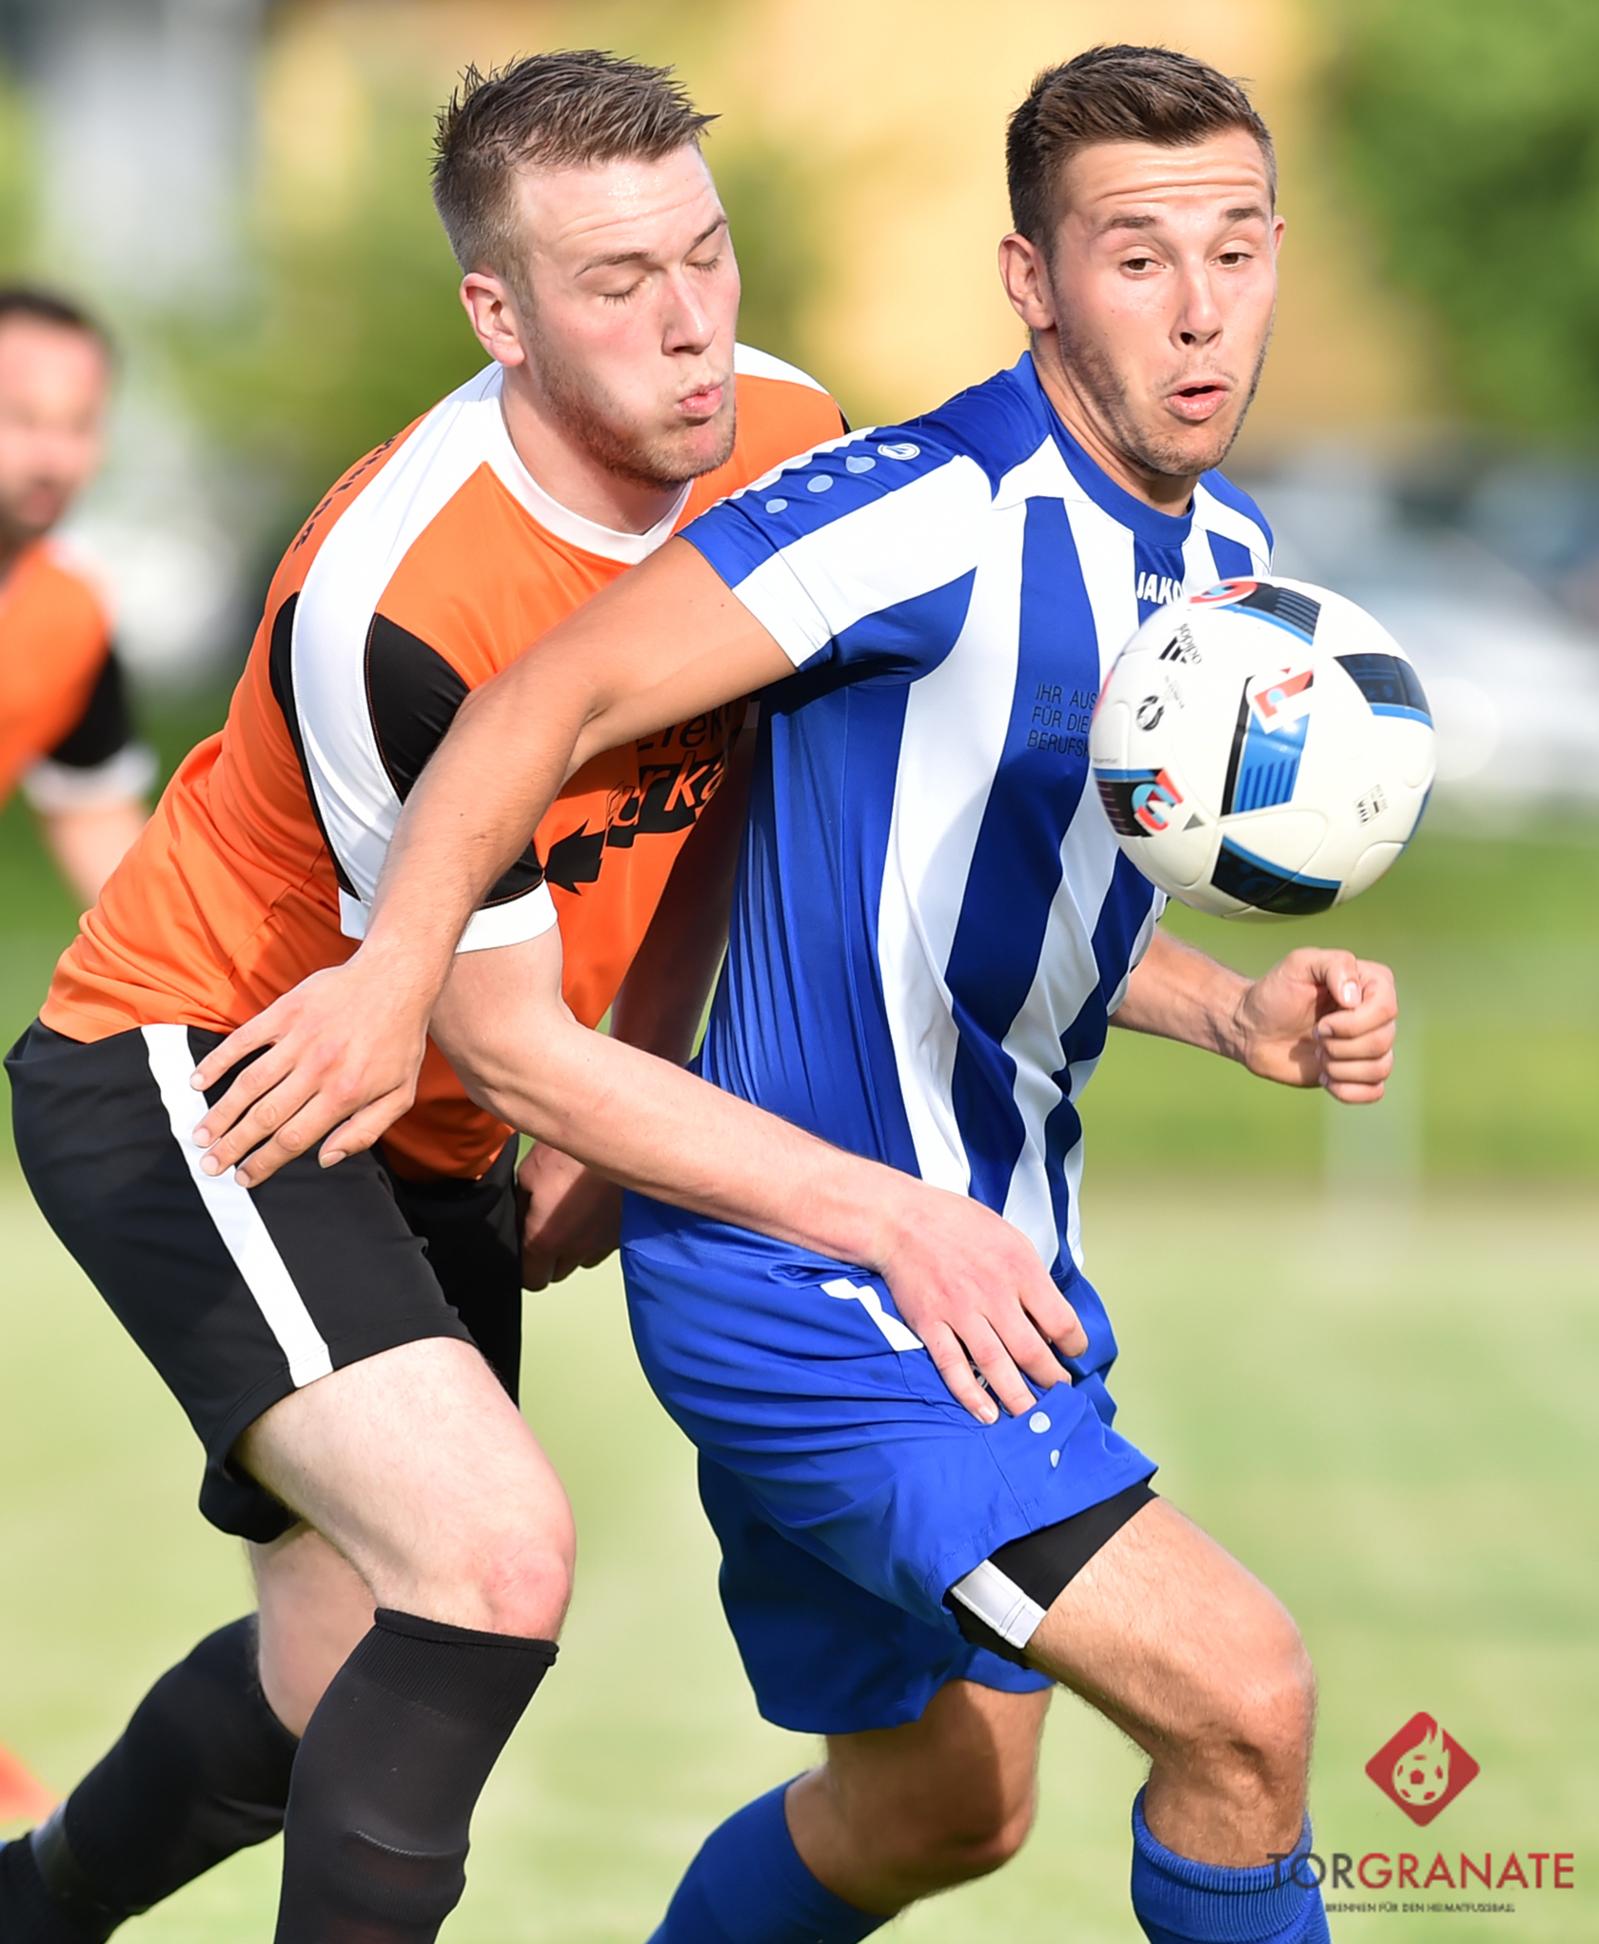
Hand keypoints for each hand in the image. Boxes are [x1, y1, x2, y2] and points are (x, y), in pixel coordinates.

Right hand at [188, 954, 430, 1186]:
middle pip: (265, 1118)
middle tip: (209, 1166)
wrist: (397, 979)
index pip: (294, 1139)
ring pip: (249, 1084)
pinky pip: (244, 1040)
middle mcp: (319, 1069)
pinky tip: (198, 1082)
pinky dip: (218, 1061)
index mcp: (346, 1094)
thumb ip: (366, 1131)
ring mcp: (300, 1038)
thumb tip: (326, 1159)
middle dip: (233, 1146)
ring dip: (221, 1113)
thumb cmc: (399, 1041)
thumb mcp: (400, 1094)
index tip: (243, 1177)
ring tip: (200, 1135)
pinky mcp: (286, 1011)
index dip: (264, 1162)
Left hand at [516, 1143, 623, 1289]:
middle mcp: (578, 1249)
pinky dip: (600, 1233)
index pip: (532, 1280)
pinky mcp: (627, 1230)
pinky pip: (607, 1243)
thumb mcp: (529, 1173)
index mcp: (546, 1240)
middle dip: (550, 1257)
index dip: (526, 1266)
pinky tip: (597, 1206)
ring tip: (576, 1214)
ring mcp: (606, 1242)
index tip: (526, 1248)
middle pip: (558, 1273)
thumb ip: (522, 1204)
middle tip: (549, 1225)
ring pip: (584, 1259)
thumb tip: (523, 1217)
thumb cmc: (569, 1152)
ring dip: (577, 1246)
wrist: (615, 1136)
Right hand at [872, 1180, 1088, 1422]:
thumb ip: (1030, 1276)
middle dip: (1051, 1378)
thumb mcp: (1009, 1237)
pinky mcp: (930, 1324)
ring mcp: (960, 1312)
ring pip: (996, 1366)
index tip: (1074, 1351)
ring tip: (1032, 1415)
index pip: (1061, 1320)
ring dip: (1018, 1397)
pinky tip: (987, 1413)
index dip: (1074, 1344)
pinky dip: (971, 1394)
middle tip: (1059, 1391)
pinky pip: (953, 1367)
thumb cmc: (957, 1224)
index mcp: (1019, 1268)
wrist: (900, 1220)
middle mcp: (993, 1293)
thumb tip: (1047, 1316)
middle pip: (1032, 1351)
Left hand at [1232, 947, 1397, 1103]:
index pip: (1387, 1009)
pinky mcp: (1358, 1073)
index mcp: (1372, 984)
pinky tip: (1324, 1078)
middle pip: (1382, 1041)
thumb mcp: (1299, 964)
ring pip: (1380, 1068)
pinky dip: (1347, 1090)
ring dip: (1339, 1067)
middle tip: (1314, 1036)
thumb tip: (1355, 1000)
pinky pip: (1374, 1091)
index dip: (1352, 1023)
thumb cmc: (1275, 992)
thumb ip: (1334, 965)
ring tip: (1316, 1055)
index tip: (1320, 1023)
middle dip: (1339, 1045)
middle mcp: (1377, 1015)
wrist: (1253, 1028)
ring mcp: (1369, 1045)